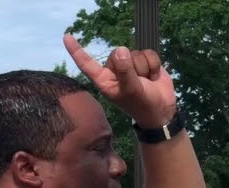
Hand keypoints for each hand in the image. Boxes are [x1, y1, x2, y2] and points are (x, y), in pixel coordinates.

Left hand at [63, 34, 177, 126]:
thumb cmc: (142, 104)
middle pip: (118, 53)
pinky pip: (148, 52)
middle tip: (138, 82)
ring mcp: (129, 64)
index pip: (87, 64)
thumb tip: (121, 51)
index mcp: (104, 80)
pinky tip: (153, 76)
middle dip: (132, 66)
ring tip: (146, 81)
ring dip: (144, 67)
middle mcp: (114, 70)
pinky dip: (153, 64)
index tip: (66, 36)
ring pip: (135, 52)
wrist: (161, 110)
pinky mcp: (143, 60)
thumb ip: (125, 71)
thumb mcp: (132, 90)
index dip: (77, 50)